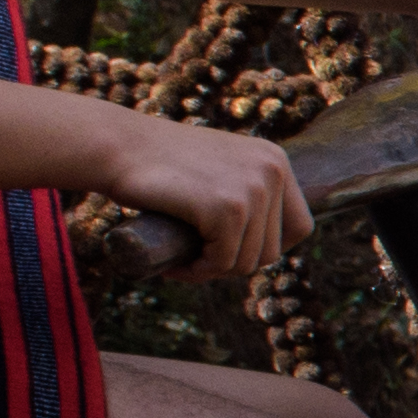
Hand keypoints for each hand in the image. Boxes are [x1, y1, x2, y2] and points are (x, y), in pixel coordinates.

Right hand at [91, 107, 312, 277]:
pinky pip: (222, 263)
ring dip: (213, 271)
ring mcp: (253, 189)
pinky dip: (197, 271)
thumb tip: (270, 244)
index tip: (234, 253)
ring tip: (183, 259)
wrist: (118, 146)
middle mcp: (272, 170)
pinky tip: (175, 264)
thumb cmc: (158, 164)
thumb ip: (245, 191)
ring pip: (248, 262)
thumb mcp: (218, 168)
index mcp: (275, 160)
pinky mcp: (228, 209)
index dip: (268, 249)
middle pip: (273, 251)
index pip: (300, 227)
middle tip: (197, 258)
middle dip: (234, 263)